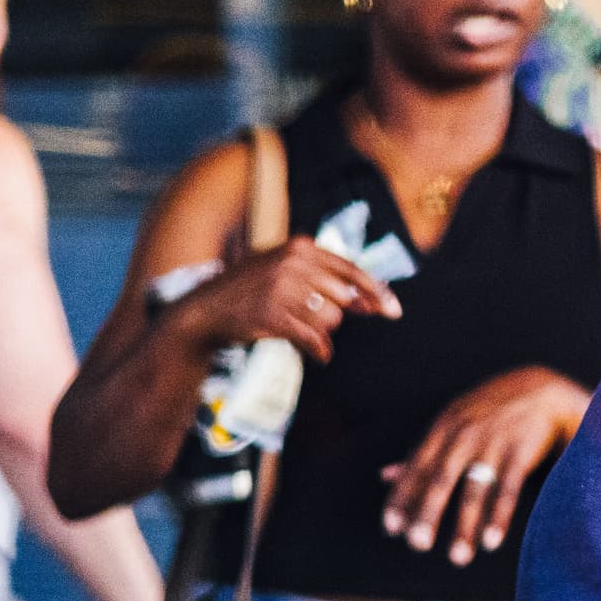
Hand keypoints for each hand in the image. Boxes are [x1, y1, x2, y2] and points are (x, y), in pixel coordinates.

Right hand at [169, 240, 399, 362]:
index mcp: (300, 246)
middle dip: (335, 315)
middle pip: (343, 298)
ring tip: (296, 326)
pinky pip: (314, 339)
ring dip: (320, 331)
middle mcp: (293, 262)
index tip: (394, 310)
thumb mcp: (285, 271)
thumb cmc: (251, 291)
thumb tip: (368, 302)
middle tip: (310, 319)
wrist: (206, 309)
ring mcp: (282, 287)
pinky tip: (317, 354)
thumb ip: (325, 281)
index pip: (351, 270)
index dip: (376, 291)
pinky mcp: (273, 315)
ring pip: (331, 319)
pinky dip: (319, 351)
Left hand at [383, 367, 592, 564]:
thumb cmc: (488, 412)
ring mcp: (494, 442)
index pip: (417, 467)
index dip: (403, 497)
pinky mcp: (521, 451)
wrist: (541, 390)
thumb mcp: (451, 423)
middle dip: (428, 513)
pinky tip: (490, 542)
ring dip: (465, 526)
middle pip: (442, 479)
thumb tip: (384, 476)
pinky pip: (508, 489)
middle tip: (418, 545)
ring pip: (475, 489)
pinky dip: (499, 517)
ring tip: (458, 558)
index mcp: (443, 428)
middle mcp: (465, 435)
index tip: (391, 528)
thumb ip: (422, 452)